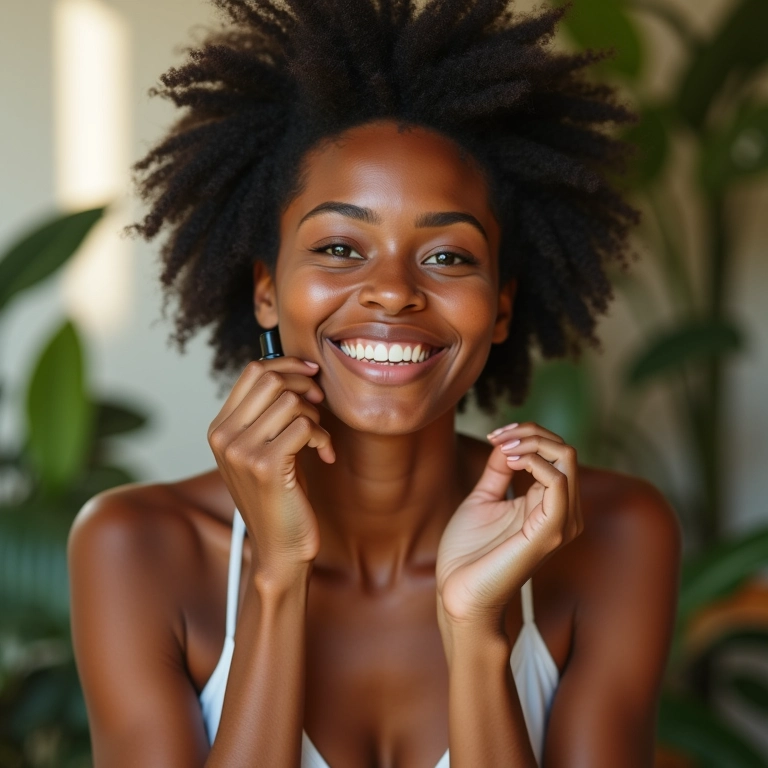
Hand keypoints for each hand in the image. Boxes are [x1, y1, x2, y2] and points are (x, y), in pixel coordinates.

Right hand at [207, 357, 334, 584]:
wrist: (279, 549)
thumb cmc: (280, 497)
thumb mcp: (265, 449)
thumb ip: (268, 413)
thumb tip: (293, 370)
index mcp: (220, 429)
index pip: (252, 372)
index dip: (286, 364)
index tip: (311, 374)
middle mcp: (224, 437)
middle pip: (271, 379)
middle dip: (305, 385)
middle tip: (320, 404)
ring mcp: (241, 451)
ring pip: (290, 401)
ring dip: (316, 415)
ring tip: (319, 438)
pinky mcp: (266, 466)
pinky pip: (305, 426)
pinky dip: (323, 437)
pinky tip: (325, 455)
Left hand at [436, 422, 581, 633]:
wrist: (457, 592)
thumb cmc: (468, 552)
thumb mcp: (484, 498)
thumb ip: (499, 470)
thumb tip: (508, 442)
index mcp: (548, 504)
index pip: (557, 453)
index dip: (527, 434)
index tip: (494, 435)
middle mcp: (562, 511)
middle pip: (565, 450)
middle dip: (530, 432)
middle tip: (497, 436)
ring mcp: (560, 522)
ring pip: (567, 458)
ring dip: (531, 441)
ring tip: (501, 448)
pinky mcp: (550, 532)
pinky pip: (559, 482)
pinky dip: (535, 461)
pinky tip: (510, 462)